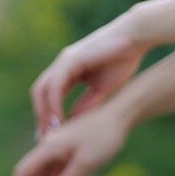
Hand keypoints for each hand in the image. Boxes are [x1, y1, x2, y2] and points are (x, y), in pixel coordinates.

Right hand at [5, 105, 128, 175]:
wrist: (118, 116)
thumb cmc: (104, 137)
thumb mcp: (86, 163)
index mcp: (49, 147)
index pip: (23, 172)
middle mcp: (49, 146)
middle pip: (32, 175)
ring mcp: (57, 147)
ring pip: (44, 174)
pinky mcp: (67, 149)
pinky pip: (55, 170)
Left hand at [29, 13, 150, 137]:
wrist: (135, 38)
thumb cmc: (122, 59)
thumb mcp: (101, 88)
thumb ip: (88, 103)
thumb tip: (75, 120)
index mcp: (68, 69)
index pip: (49, 95)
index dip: (47, 114)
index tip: (51, 134)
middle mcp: (62, 64)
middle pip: (39, 93)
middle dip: (40, 116)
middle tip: (44, 137)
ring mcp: (64, 60)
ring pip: (42, 89)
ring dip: (44, 112)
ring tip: (51, 131)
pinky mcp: (71, 59)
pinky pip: (55, 86)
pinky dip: (54, 104)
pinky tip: (60, 119)